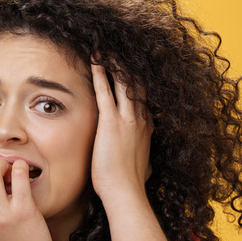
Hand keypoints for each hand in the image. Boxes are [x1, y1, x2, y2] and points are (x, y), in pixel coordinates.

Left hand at [90, 63, 152, 205]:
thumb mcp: (143, 168)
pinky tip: (94, 61)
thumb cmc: (130, 184)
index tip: (130, 69)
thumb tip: (146, 167)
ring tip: (106, 48)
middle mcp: (141, 119)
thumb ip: (143, 161)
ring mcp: (128, 119)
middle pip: (137, 84)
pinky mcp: (111, 122)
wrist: (125, 192)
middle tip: (118, 49)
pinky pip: (105, 91)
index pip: (143, 97)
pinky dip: (100, 74)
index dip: (136, 81)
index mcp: (146, 128)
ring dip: (115, 63)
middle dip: (127, 66)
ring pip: (124, 82)